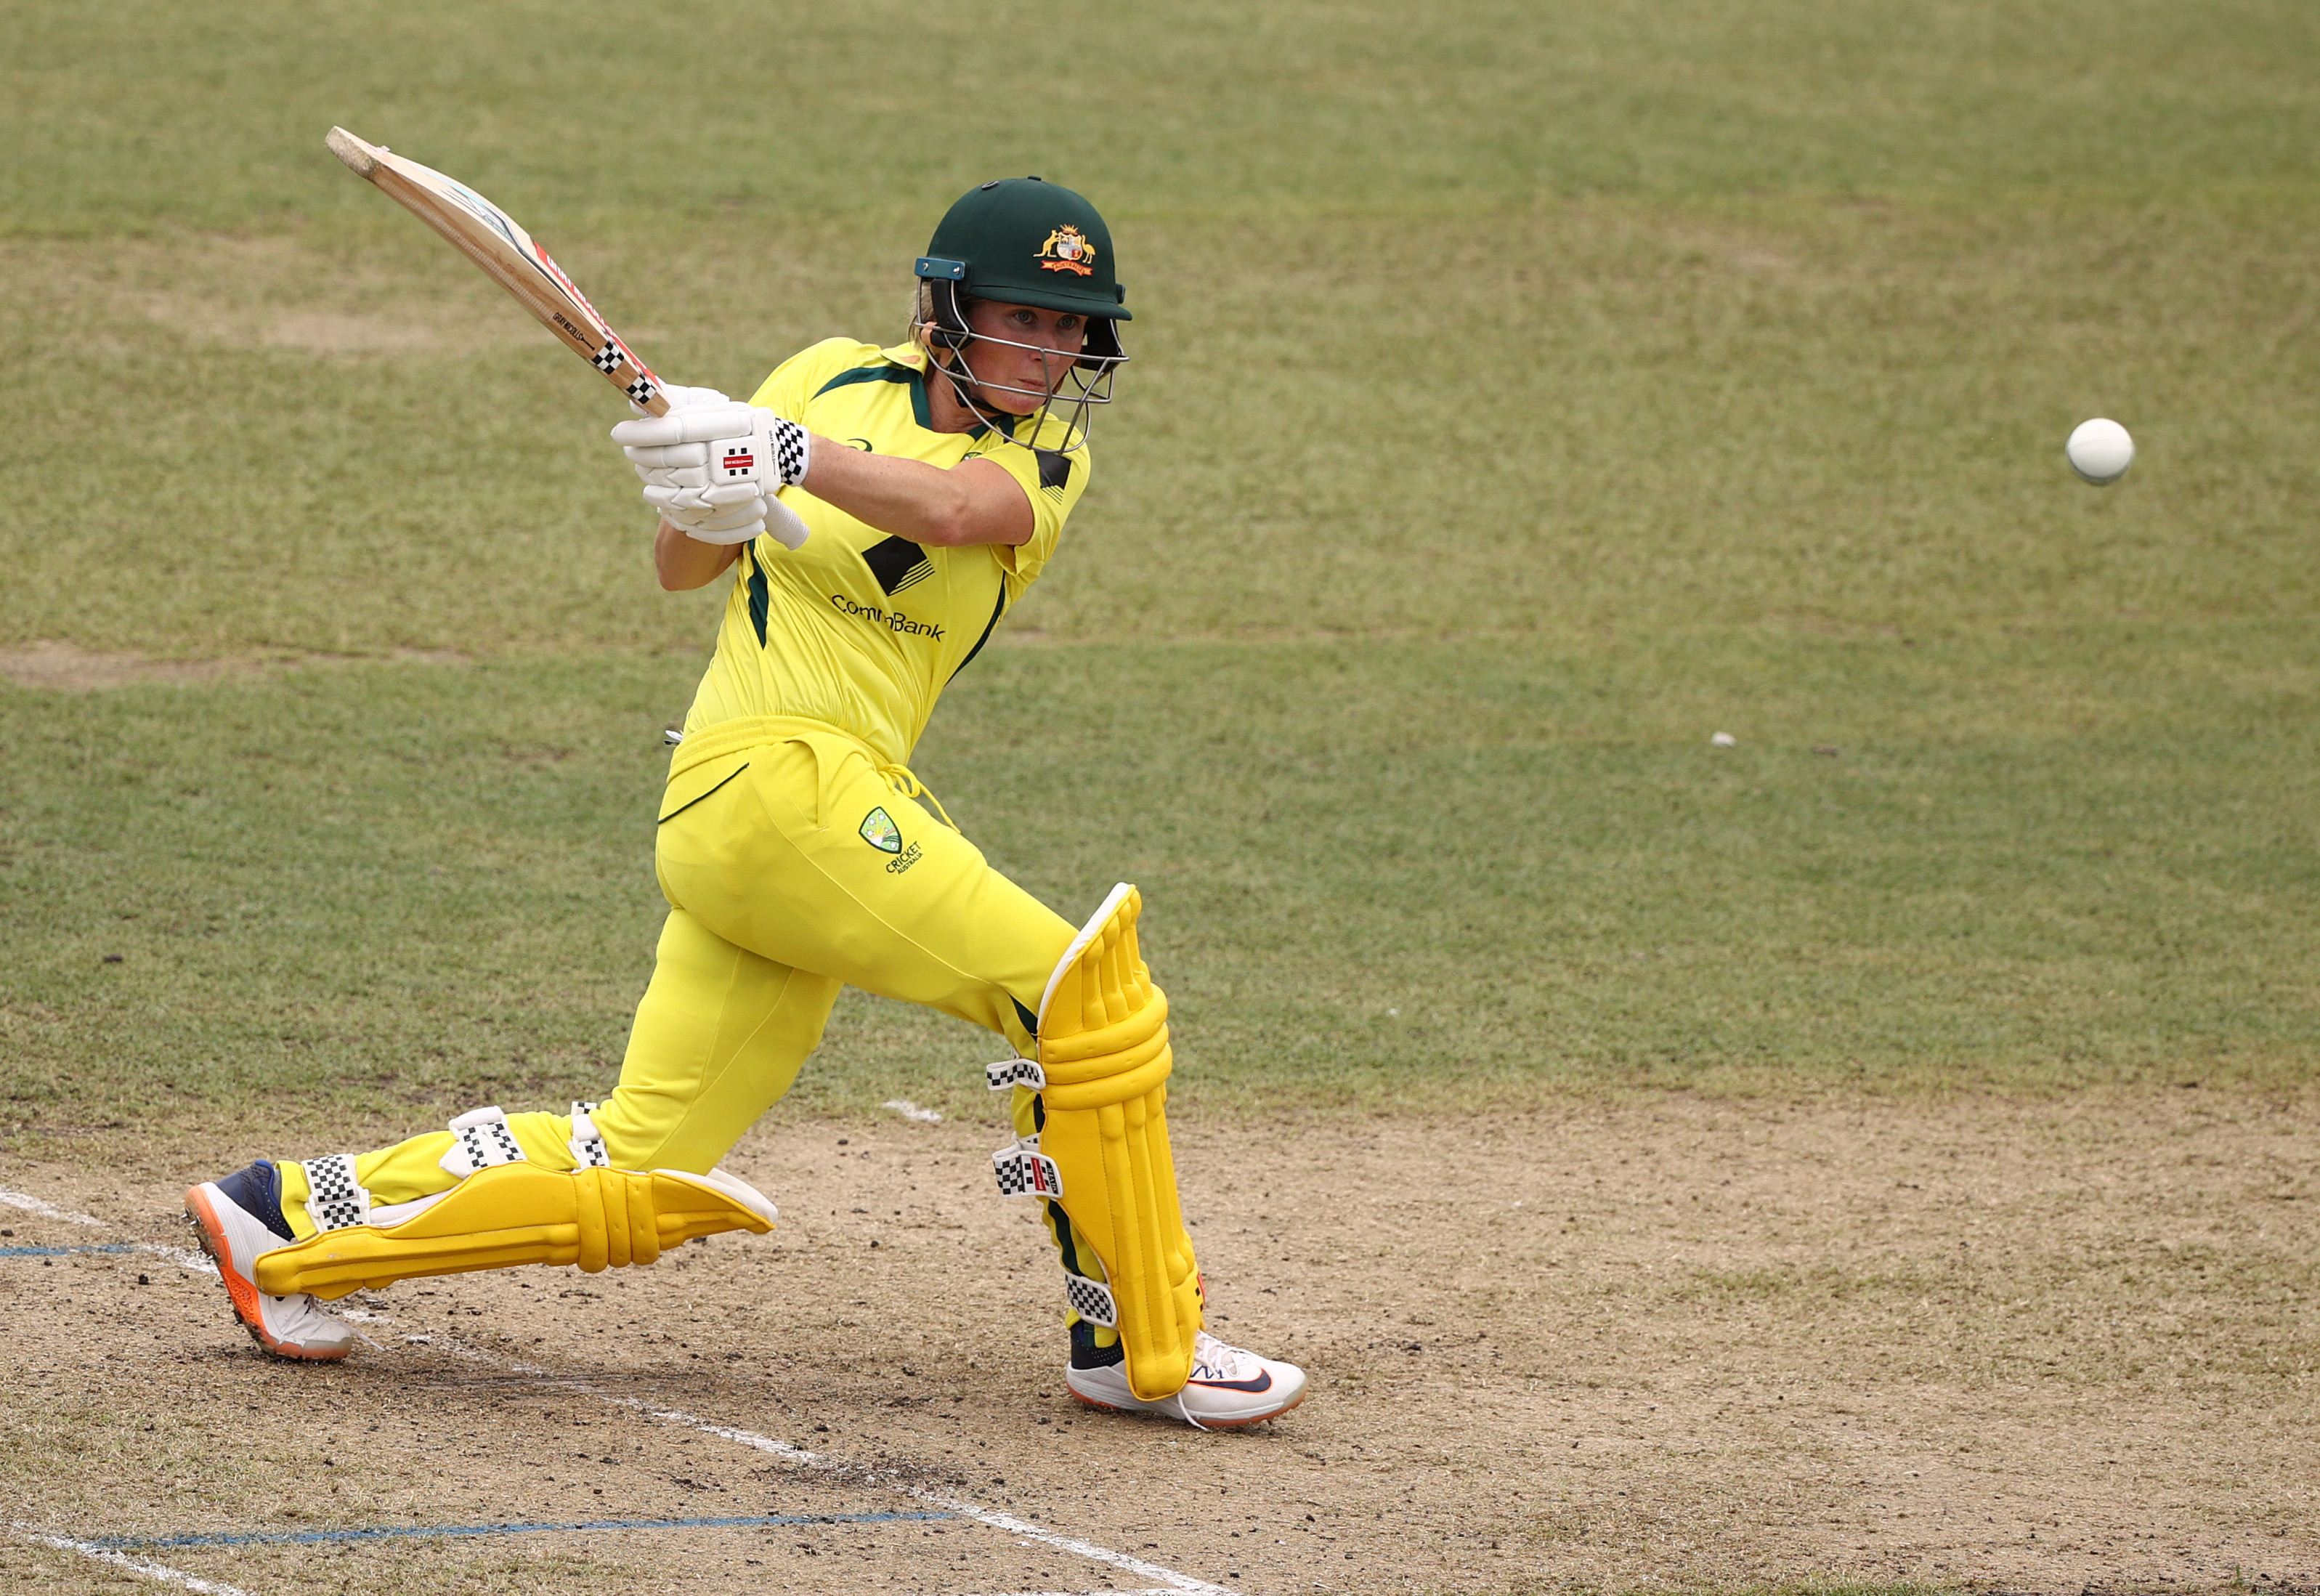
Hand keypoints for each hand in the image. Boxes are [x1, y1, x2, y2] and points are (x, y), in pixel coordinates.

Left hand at [611, 402, 812, 549]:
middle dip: (640, 455)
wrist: (774, 457)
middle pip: (665, 461)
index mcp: (721, 429)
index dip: (640, 433)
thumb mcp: (711, 404)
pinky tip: (654, 490)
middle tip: (630, 447)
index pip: (670, 432)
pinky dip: (661, 500)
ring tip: (640, 467)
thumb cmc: (736, 424)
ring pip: (668, 487)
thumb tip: (639, 396)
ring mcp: (722, 489)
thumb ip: (675, 399)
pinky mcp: (719, 510)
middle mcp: (722, 460)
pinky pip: (679, 510)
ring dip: (647, 478)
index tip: (620, 432)